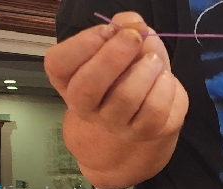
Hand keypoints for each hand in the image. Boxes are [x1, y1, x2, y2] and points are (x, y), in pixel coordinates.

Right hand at [44, 12, 187, 144]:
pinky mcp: (144, 131)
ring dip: (144, 70)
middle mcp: (85, 105)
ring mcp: (113, 123)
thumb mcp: (123, 42)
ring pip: (125, 98)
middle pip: (87, 87)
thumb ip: (124, 26)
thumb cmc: (130, 69)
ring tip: (154, 59)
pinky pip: (154, 110)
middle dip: (112, 57)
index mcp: (68, 79)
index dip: (82, 44)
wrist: (151, 107)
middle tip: (134, 38)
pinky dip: (164, 87)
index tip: (108, 30)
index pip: (58, 64)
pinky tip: (164, 77)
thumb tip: (133, 23)